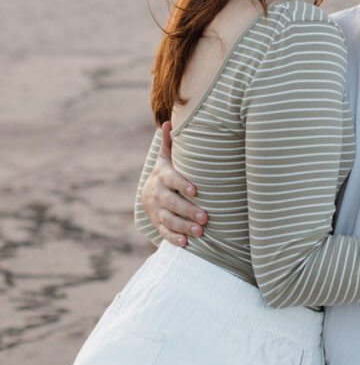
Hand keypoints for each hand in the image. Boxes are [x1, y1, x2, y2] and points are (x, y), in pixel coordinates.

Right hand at [140, 122, 206, 246]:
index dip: (182, 185)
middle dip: (188, 211)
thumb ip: (169, 142)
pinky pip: (164, 232)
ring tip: (200, 232)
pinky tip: (186, 243)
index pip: (171, 180)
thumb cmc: (166, 171)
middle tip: (205, 217)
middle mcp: (157, 194)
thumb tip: (168, 121)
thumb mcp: (166, 157)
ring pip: (169, 220)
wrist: (149, 193)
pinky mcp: (157, 224)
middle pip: (171, 203)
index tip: (195, 191)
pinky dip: (173, 238)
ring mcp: (156, 210)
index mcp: (162, 176)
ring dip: (184, 227)